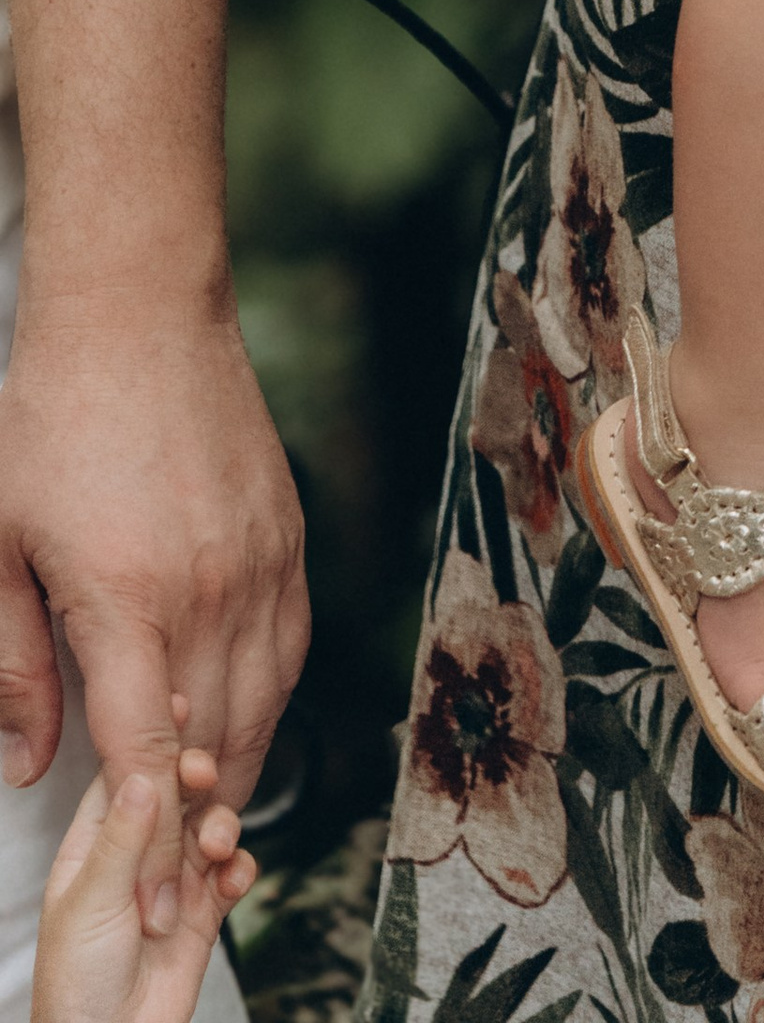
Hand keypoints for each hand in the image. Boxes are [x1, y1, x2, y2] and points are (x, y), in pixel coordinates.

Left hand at [0, 307, 302, 884]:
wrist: (140, 313)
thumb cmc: (52, 422)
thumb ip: (15, 667)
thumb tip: (31, 764)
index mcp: (132, 600)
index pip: (149, 753)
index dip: (150, 836)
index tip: (154, 896)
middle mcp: (213, 588)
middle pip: (218, 740)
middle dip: (198, 823)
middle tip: (180, 880)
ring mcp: (261, 559)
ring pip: (265, 698)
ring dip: (238, 767)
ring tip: (210, 819)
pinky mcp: (286, 532)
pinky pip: (290, 641)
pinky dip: (269, 697)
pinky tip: (242, 717)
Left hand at [34, 752, 253, 1022]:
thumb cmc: (76, 986)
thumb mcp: (91, 901)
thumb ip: (123, 837)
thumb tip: (143, 772)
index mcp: (94, 848)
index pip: (124, 778)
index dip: (150, 744)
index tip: (177, 709)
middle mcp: (137, 858)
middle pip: (176, 795)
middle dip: (196, 780)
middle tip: (205, 777)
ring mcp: (172, 884)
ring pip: (210, 828)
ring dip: (223, 826)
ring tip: (219, 845)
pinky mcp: (202, 914)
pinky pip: (232, 874)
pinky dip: (240, 868)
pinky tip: (232, 877)